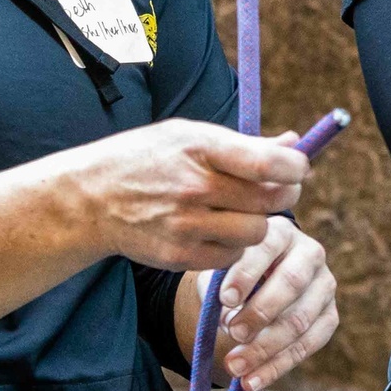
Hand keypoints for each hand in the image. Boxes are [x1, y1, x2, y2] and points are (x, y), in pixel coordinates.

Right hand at [69, 119, 307, 269]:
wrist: (91, 199)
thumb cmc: (148, 158)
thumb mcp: (190, 134)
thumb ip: (244, 143)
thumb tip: (293, 144)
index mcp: (200, 148)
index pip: (266, 164)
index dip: (294, 167)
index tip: (298, 167)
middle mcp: (194, 188)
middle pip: (269, 201)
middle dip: (283, 194)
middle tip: (278, 189)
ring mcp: (187, 225)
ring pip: (257, 232)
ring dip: (259, 222)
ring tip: (243, 209)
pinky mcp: (180, 256)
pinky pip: (232, 256)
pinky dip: (234, 244)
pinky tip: (219, 229)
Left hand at [204, 214, 337, 390]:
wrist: (262, 283)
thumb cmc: (235, 273)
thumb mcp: (222, 269)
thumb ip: (220, 285)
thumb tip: (228, 316)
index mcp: (280, 231)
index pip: (266, 246)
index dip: (246, 273)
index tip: (224, 299)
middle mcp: (310, 253)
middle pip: (291, 282)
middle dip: (260, 312)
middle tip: (232, 332)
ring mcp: (325, 285)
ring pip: (300, 319)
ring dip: (265, 348)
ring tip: (233, 366)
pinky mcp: (330, 316)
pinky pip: (308, 346)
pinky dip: (277, 367)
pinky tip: (251, 381)